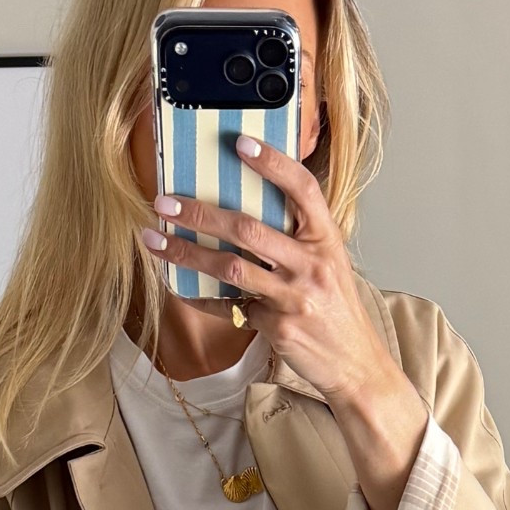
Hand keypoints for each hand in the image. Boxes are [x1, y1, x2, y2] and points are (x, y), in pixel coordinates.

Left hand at [141, 137, 428, 509]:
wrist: (355, 365)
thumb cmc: (336, 312)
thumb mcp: (329, 265)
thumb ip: (297, 239)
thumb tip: (247, 211)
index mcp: (326, 240)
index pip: (302, 189)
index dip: (273, 163)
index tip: (240, 143)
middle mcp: (312, 264)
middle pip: (248, 229)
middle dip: (200, 213)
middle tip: (165, 202)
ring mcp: (294, 297)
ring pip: (230, 268)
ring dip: (187, 253)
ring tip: (155, 239)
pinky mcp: (278, 327)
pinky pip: (230, 308)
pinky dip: (201, 298)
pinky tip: (176, 286)